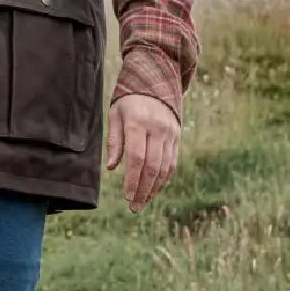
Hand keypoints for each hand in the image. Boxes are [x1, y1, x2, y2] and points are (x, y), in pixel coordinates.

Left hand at [105, 93, 179, 212]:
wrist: (155, 83)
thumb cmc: (128, 102)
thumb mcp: (115, 115)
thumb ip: (114, 141)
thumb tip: (113, 168)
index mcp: (138, 123)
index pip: (137, 158)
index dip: (132, 180)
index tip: (126, 196)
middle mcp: (157, 129)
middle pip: (152, 166)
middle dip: (143, 190)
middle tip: (133, 207)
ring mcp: (170, 134)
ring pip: (164, 167)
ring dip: (154, 189)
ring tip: (142, 203)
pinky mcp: (177, 138)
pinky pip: (172, 163)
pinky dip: (163, 180)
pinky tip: (154, 190)